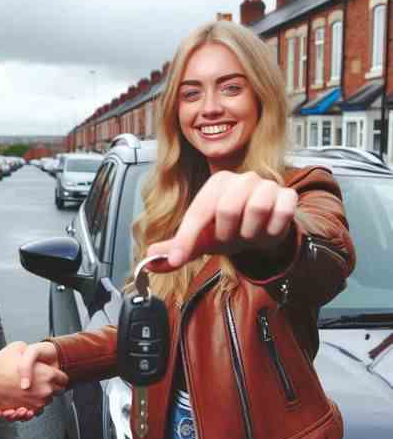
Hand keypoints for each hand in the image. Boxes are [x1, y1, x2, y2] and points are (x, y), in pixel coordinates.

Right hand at [0, 341, 66, 413]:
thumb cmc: (0, 366)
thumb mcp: (17, 346)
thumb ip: (29, 348)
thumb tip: (30, 350)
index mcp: (47, 374)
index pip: (64, 379)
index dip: (58, 376)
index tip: (53, 375)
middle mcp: (45, 390)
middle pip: (57, 392)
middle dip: (51, 386)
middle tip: (41, 381)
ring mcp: (37, 402)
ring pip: (47, 402)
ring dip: (41, 397)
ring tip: (31, 389)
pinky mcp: (27, 411)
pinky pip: (37, 411)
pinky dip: (33, 406)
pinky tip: (25, 399)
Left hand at [147, 171, 297, 270]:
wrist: (261, 233)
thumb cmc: (228, 232)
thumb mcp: (199, 241)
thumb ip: (175, 250)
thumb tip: (150, 260)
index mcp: (216, 183)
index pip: (198, 212)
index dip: (187, 238)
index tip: (178, 259)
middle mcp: (241, 178)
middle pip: (228, 209)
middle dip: (227, 234)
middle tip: (230, 238)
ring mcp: (267, 185)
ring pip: (256, 211)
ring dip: (250, 234)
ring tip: (248, 234)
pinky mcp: (288, 195)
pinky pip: (280, 215)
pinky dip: (271, 232)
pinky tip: (266, 231)